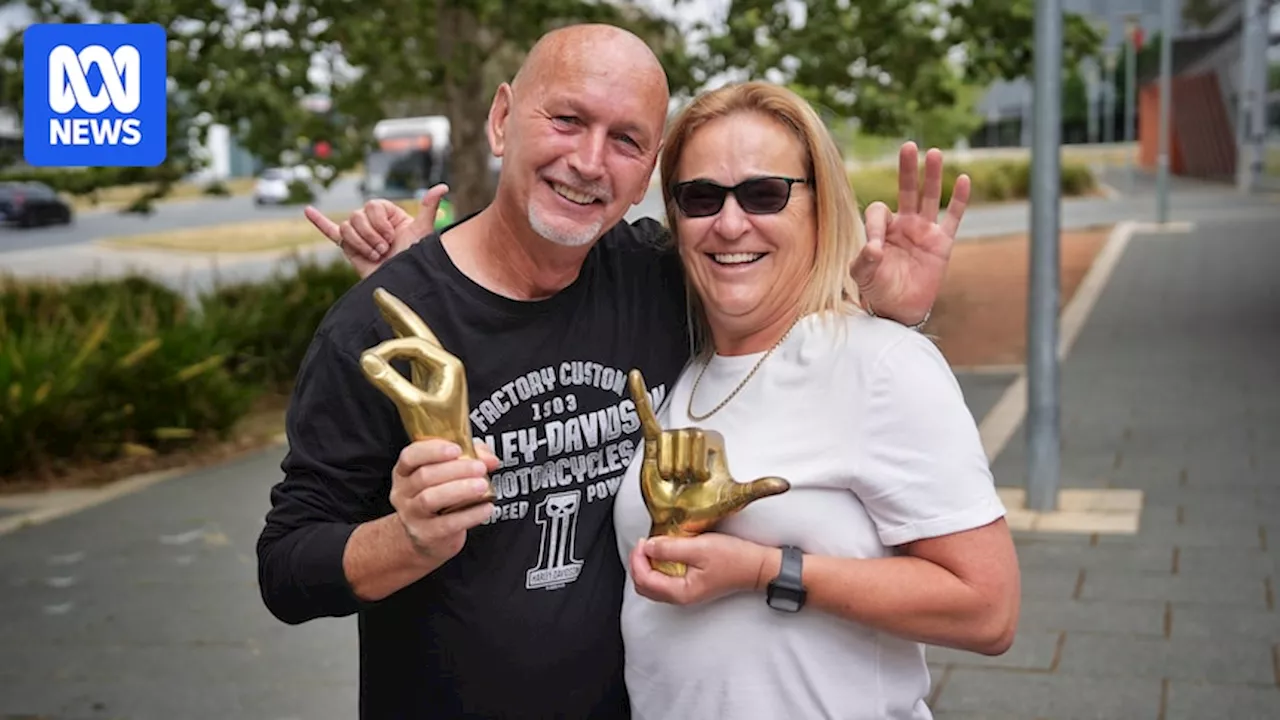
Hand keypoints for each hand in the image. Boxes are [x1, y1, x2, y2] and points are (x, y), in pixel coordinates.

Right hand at [304, 184, 448, 278]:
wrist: (402, 282)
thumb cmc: (414, 258)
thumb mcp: (422, 231)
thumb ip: (429, 208)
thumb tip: (442, 187)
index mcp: (388, 214)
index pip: (371, 206)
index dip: (379, 222)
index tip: (391, 237)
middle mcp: (372, 222)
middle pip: (356, 216)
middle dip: (370, 235)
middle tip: (384, 250)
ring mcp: (359, 234)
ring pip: (346, 228)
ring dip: (361, 244)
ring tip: (375, 255)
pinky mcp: (349, 248)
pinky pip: (331, 232)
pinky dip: (319, 221)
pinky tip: (308, 211)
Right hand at [360, 289, 485, 478]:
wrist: (455, 455)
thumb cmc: (439, 434)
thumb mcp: (412, 406)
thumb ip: (390, 382)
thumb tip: (366, 360)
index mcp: (447, 366)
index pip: (413, 346)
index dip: (389, 349)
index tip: (368, 360)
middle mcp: (445, 365)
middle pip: (418, 330)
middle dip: (398, 312)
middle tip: (379, 293)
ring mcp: (437, 373)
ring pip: (416, 340)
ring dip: (399, 324)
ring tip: (384, 306)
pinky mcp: (429, 383)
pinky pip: (412, 354)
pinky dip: (399, 344)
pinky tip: (390, 340)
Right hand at [390, 438, 498, 564]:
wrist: (427, 537)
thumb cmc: (439, 497)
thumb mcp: (449, 473)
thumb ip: (470, 458)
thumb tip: (490, 459)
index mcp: (405, 471)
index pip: (410, 456)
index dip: (433, 450)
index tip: (457, 448)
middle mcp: (403, 492)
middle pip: (424, 476)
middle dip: (456, 469)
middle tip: (480, 467)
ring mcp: (411, 515)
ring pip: (430, 499)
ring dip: (460, 490)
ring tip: (482, 485)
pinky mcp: (425, 535)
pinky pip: (447, 524)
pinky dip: (469, 515)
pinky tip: (486, 508)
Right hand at [627, 369, 789, 576]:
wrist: (677, 521)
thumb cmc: (705, 510)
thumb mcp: (733, 498)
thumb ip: (757, 489)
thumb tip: (784, 483)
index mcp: (713, 442)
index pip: (702, 439)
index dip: (699, 464)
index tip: (702, 481)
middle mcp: (693, 436)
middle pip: (684, 438)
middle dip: (683, 466)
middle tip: (685, 483)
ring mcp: (672, 439)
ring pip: (666, 443)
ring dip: (668, 467)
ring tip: (672, 480)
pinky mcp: (652, 443)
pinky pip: (646, 416)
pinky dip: (639, 395)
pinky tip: (634, 376)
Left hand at [629, 533, 771, 605]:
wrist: (757, 566)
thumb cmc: (734, 559)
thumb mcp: (700, 548)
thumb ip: (671, 548)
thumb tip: (648, 546)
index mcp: (680, 591)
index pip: (645, 579)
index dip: (638, 559)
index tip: (642, 541)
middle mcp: (681, 596)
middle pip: (645, 586)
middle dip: (638, 564)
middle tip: (643, 544)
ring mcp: (686, 592)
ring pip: (653, 585)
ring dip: (646, 566)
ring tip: (651, 546)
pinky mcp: (691, 585)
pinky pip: (664, 580)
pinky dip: (657, 568)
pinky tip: (663, 552)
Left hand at [851, 142, 969, 326]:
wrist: (900, 309)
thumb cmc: (878, 290)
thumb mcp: (862, 276)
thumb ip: (864, 260)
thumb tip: (873, 248)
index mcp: (881, 229)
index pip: (880, 211)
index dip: (876, 225)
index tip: (875, 249)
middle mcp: (903, 224)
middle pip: (906, 190)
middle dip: (907, 170)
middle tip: (908, 146)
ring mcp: (924, 231)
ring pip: (929, 198)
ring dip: (931, 177)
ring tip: (933, 153)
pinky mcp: (942, 243)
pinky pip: (952, 217)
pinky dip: (959, 199)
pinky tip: (963, 179)